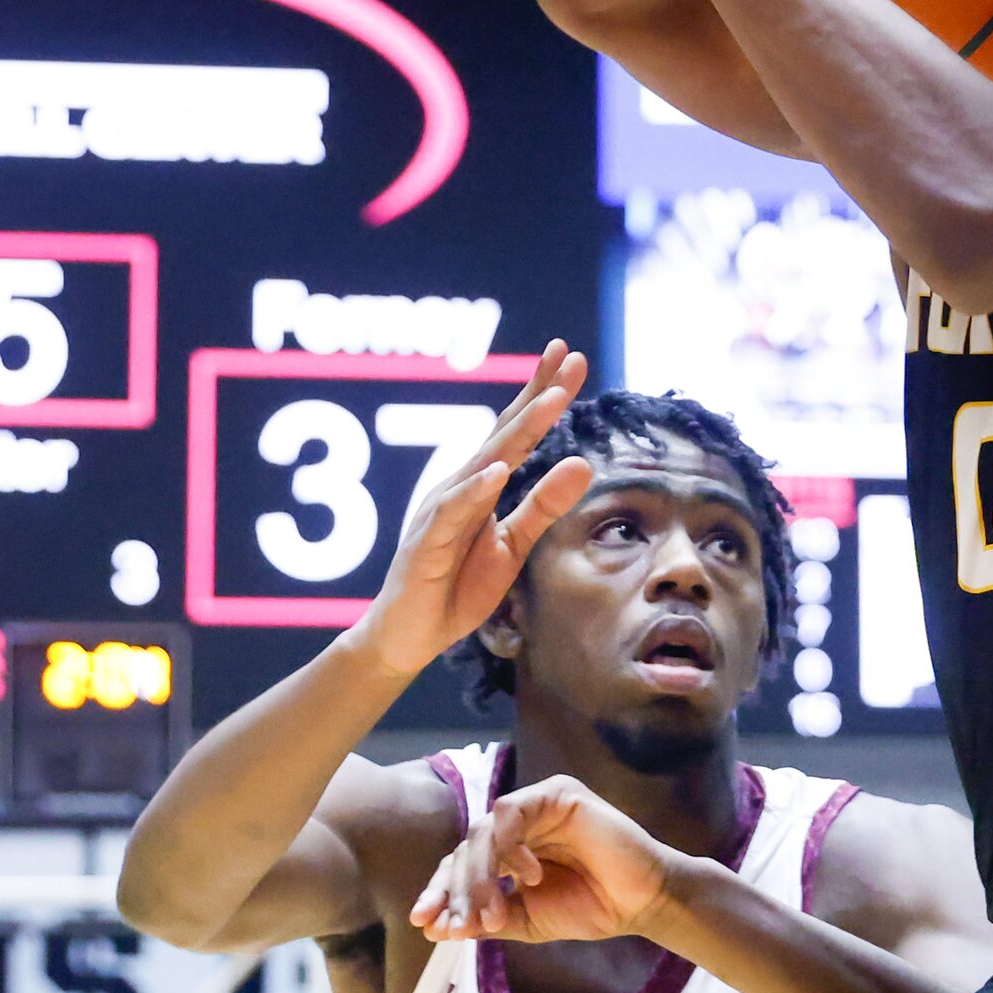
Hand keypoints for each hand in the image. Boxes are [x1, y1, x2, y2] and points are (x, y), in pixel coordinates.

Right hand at [343, 342, 591, 677]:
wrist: (407, 636)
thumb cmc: (456, 587)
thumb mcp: (513, 545)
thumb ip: (544, 506)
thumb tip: (585, 463)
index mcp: (480, 484)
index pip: (516, 431)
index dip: (542, 393)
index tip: (572, 356)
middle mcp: (460, 486)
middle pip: (502, 432)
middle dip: (537, 394)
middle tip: (568, 356)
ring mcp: (441, 511)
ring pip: (482, 463)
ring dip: (517, 432)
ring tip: (551, 403)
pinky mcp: (427, 544)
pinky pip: (453, 512)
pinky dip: (475, 490)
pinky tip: (498, 471)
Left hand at [411, 777, 685, 944]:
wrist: (641, 904)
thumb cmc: (590, 908)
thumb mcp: (525, 920)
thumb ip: (485, 919)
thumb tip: (434, 929)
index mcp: (507, 850)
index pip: (461, 865)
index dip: (440, 892)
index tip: (424, 923)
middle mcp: (517, 824)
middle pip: (466, 848)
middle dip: (455, 890)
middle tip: (456, 927)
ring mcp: (535, 806)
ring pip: (483, 832)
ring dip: (479, 877)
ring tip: (491, 915)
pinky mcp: (556, 794)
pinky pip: (512, 812)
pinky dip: (509, 847)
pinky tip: (526, 877)